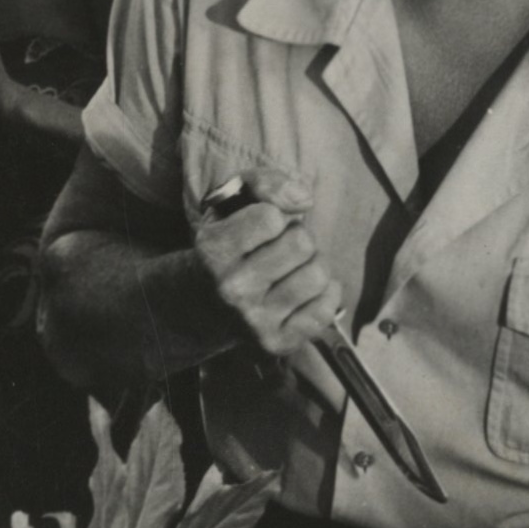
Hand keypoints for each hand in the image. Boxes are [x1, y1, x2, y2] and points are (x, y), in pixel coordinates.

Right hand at [191, 176, 345, 358]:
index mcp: (213, 251)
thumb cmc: (227, 244)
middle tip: (280, 249)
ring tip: (290, 270)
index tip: (261, 228)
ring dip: (311, 266)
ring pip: (319, 275)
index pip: (272, 217)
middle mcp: (231, 289)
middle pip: (303, 243)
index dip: (275, 216)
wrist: (202, 304)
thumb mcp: (230, 203)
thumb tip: (304, 200)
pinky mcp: (277, 343)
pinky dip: (323, 294)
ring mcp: (254, 321)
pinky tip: (301, 292)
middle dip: (297, 238)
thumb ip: (264, 184)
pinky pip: (326, 308)